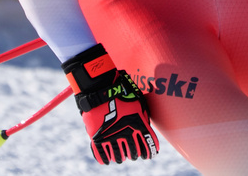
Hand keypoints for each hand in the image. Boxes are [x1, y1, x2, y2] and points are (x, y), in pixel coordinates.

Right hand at [62, 43, 158, 164]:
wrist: (100, 88)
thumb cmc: (122, 92)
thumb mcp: (138, 102)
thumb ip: (143, 118)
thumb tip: (147, 129)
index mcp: (138, 125)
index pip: (148, 146)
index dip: (150, 152)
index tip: (150, 155)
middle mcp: (126, 133)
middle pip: (134, 153)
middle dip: (135, 154)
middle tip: (134, 154)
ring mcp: (111, 137)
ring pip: (119, 157)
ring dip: (122, 157)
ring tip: (122, 157)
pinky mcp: (97, 138)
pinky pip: (102, 156)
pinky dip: (106, 159)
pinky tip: (109, 160)